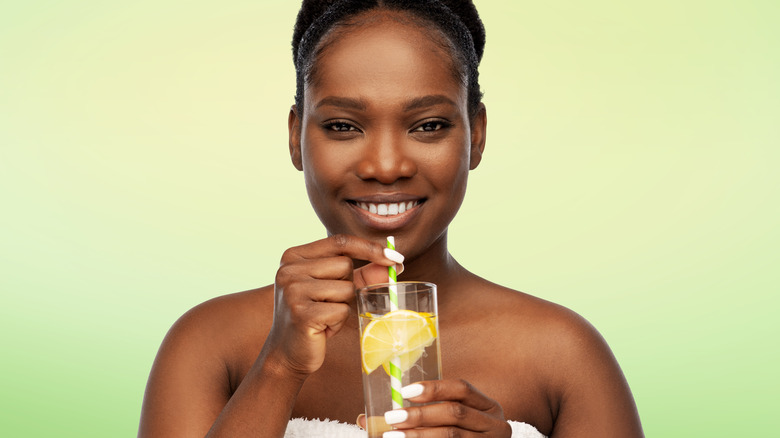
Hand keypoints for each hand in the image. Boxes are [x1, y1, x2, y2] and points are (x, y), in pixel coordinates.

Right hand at [265, 234, 403, 375]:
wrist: (287, 353)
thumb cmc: (313, 316)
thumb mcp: (335, 289)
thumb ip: (363, 274)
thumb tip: (393, 263)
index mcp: (294, 256)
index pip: (340, 241)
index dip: (370, 248)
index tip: (395, 257)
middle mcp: (289, 269)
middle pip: (344, 265)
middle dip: (347, 286)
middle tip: (327, 304)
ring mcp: (293, 290)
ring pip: (346, 288)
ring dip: (342, 306)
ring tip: (323, 317)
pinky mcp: (301, 313)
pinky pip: (341, 310)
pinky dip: (337, 322)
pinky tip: (321, 329)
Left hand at [369, 379, 511, 436]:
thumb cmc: (464, 437)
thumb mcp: (456, 421)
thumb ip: (422, 413)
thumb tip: (366, 420)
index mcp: (489, 408)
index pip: (462, 389)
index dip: (434, 388)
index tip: (405, 392)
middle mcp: (495, 426)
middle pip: (454, 414)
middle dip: (420, 415)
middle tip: (391, 417)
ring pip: (451, 437)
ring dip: (418, 436)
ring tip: (391, 436)